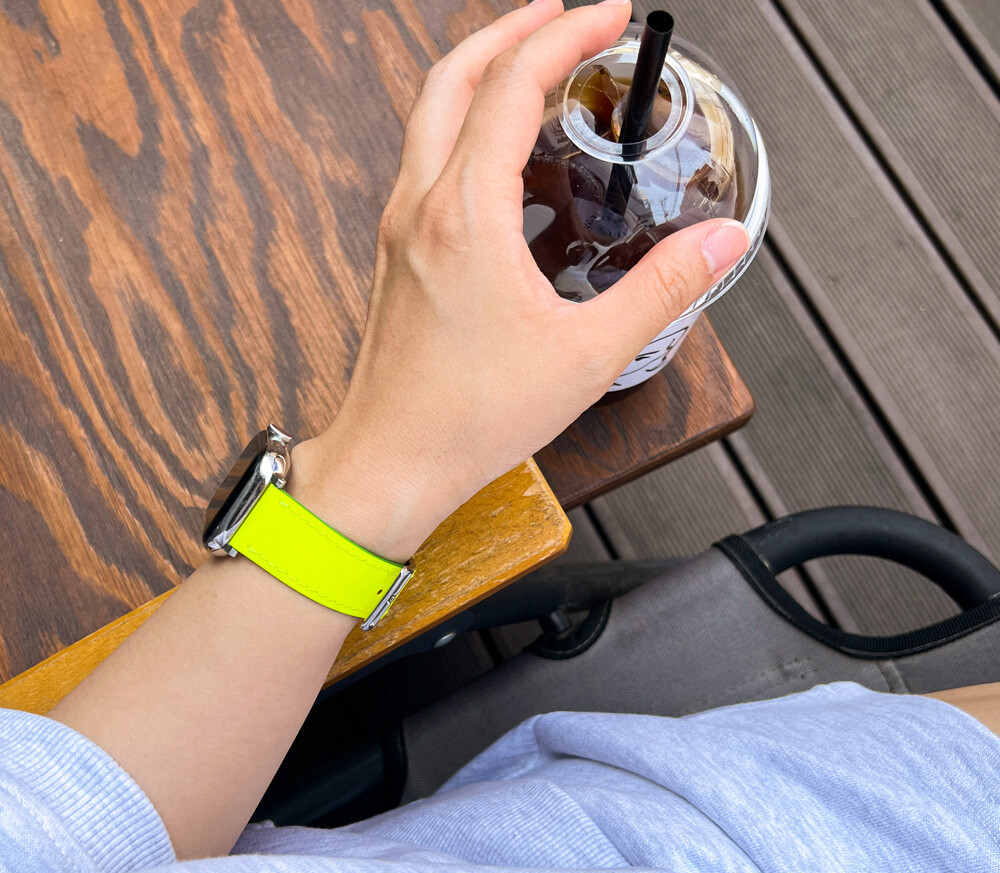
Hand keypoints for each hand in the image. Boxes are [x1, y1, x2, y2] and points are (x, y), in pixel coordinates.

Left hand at [297, 0, 748, 559]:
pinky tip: (499, 157)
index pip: (513, 84)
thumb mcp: (586, 355)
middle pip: (454, 77)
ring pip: (430, 115)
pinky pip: (425, 161)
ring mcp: (401, 229)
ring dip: (480, 74)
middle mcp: (422, 208)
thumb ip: (661, 291)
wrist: (391, 462)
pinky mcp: (397, 255)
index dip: (565, 35)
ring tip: (534, 68)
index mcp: (466, 216)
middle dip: (512, 30)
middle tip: (565, 18)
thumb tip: (720, 244)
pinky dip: (462, 127)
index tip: (606, 15)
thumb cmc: (468, 419)